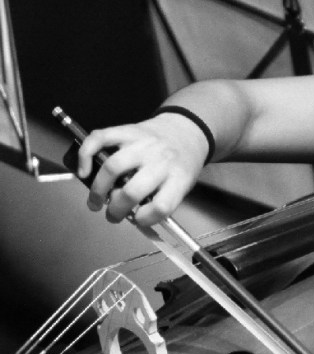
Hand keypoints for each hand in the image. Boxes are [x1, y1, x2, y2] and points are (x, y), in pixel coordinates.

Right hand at [76, 113, 209, 225]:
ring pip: (113, 167)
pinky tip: (84, 171)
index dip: (145, 218)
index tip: (137, 220)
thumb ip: (162, 199)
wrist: (185, 131)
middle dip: (116, 209)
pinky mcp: (127, 131)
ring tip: (97, 200)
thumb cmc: (181, 162)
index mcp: (178, 177)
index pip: (161, 206)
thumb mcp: (183, 184)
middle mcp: (161, 160)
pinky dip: (86, 155)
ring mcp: (143, 144)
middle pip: (132, 191)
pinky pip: (100, 139)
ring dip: (98, 189)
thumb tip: (133, 215)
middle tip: (112, 214)